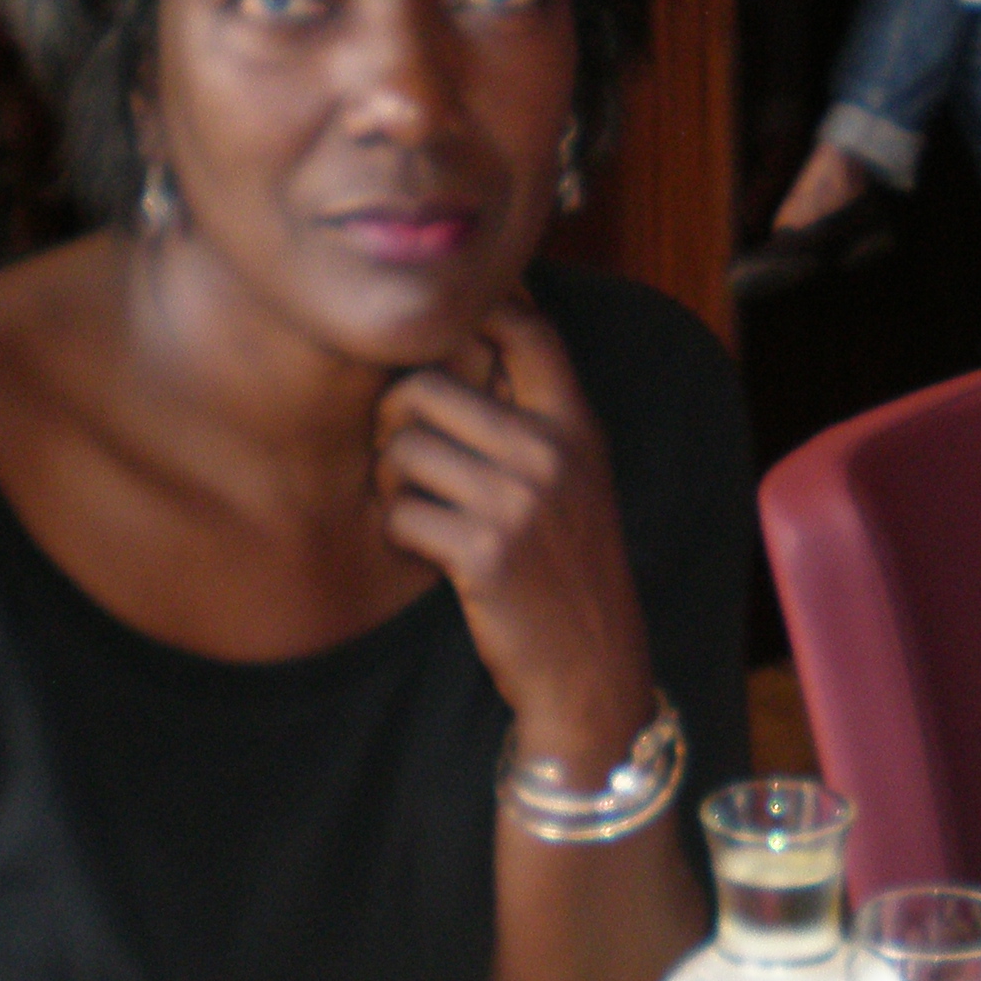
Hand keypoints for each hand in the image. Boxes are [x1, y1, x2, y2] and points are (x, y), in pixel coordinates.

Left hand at [374, 301, 653, 765]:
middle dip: (395, 418)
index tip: (435, 337)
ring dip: (391, 481)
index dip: (470, 313)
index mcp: (578, 427)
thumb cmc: (566, 565)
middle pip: (428, 384)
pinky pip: (400, 512)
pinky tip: (424, 552)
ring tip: (416, 507)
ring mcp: (519, 503)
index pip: (526, 328)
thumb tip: (469, 330)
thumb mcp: (575, 478)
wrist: (590, 667)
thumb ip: (535, 414)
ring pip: (404, 447)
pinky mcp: (483, 553)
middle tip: (403, 455)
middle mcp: (552, 454)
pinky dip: (399, 533)